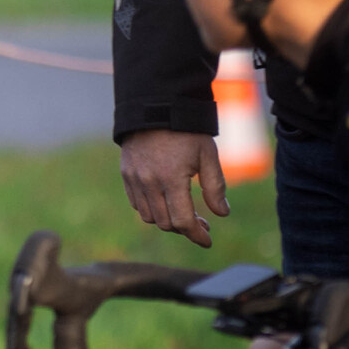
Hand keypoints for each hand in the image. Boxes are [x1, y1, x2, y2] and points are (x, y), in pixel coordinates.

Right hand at [120, 129, 228, 247]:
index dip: (197, 235)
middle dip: (186, 229)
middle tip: (202, 224)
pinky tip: (166, 202)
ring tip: (184, 214)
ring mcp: (134, 180)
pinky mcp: (126, 175)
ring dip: (168, 221)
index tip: (208, 241)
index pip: (183, 221)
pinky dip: (152, 210)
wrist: (154, 107)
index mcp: (171, 179)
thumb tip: (221, 214)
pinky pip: (137, 204)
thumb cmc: (186, 131)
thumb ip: (215, 187)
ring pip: (149, 217)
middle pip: (166, 223)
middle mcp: (149, 183)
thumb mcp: (207, 155)